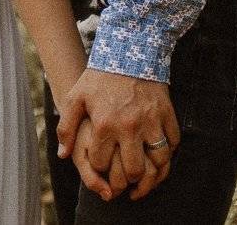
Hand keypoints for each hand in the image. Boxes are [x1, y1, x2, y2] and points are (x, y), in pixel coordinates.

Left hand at [57, 68, 179, 199]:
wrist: (128, 52)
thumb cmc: (99, 78)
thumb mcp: (75, 98)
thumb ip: (66, 127)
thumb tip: (63, 155)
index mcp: (104, 124)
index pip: (101, 163)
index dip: (98, 170)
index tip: (100, 168)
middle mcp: (129, 126)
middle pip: (133, 170)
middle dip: (128, 182)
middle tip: (125, 184)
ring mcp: (151, 121)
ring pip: (158, 162)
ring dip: (153, 175)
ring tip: (144, 180)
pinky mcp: (167, 114)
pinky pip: (174, 143)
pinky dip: (168, 154)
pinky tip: (158, 158)